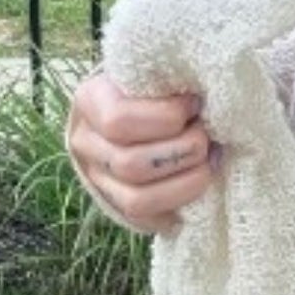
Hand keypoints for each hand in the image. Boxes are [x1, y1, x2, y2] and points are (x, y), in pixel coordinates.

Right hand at [66, 69, 217, 233]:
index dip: (167, 115)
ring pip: (136, 199)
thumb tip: (206, 95)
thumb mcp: (155, 74)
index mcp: (90, 101)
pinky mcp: (115, 205)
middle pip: (131, 165)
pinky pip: (145, 220)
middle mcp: (85, 143)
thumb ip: (171, 81)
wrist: (135, 109)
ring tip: (209, 161)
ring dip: (186, 183)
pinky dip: (178, 208)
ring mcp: (96, 179)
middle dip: (183, 152)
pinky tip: (197, 186)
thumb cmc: (155, 86)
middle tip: (208, 136)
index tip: (196, 104)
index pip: (119, 120)